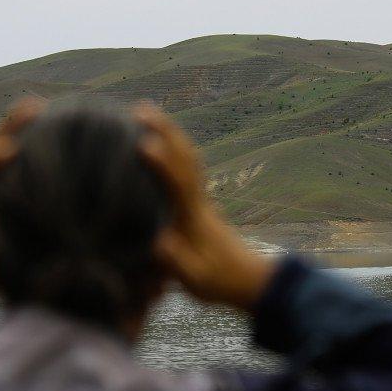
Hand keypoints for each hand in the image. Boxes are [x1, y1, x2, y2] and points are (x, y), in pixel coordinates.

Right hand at [136, 104, 276, 311]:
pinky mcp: (200, 203)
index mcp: (194, 219)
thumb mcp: (196, 280)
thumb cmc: (220, 281)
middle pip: (184, 159)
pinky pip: (186, 166)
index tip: (144, 145)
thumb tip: (157, 242)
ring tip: (147, 113)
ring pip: (187, 157)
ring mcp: (201, 200)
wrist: (251, 281)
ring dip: (169, 133)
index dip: (162, 164)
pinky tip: (162, 139)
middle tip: (141, 109)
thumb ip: (176, 262)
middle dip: (164, 132)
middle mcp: (198, 202)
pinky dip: (174, 147)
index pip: (178, 185)